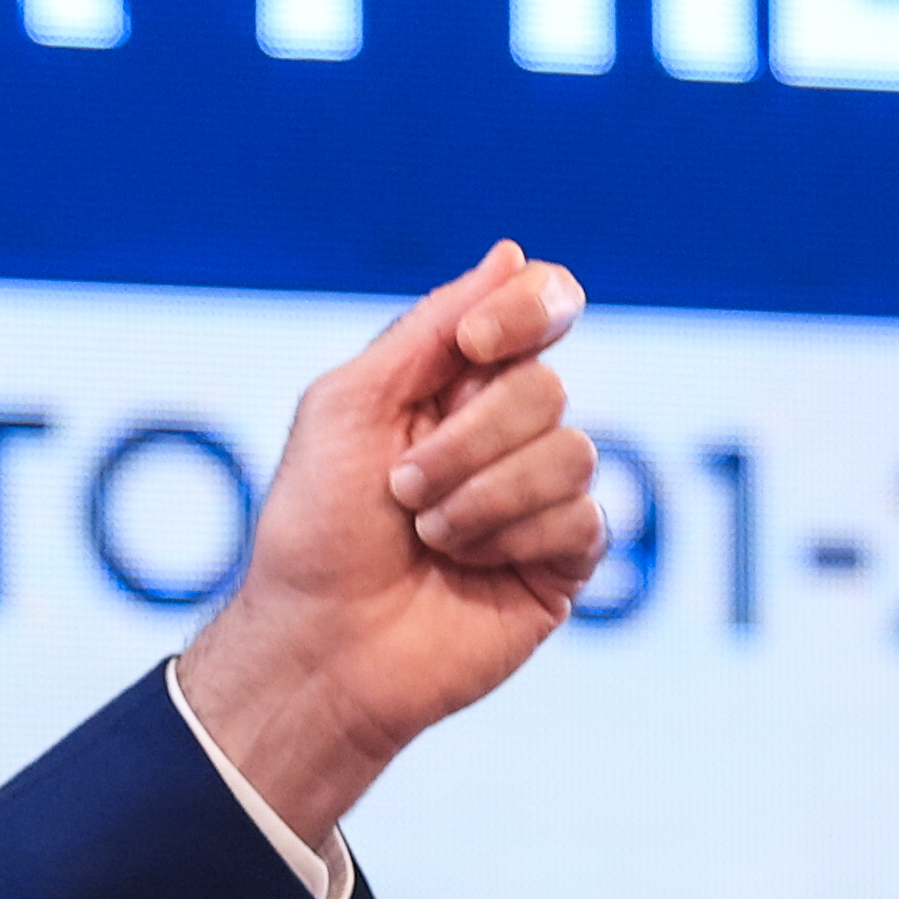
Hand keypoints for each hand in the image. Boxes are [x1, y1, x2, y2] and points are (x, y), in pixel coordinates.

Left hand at [177, 242, 603, 842]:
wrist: (320, 642)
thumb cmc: (316, 528)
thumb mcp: (350, 406)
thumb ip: (429, 330)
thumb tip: (509, 255)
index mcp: (454, 382)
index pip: (538, 308)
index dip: (526, 310)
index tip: (472, 346)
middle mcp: (505, 430)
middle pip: (545, 385)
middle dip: (466, 440)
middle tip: (402, 488)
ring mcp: (539, 494)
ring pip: (571, 452)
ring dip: (480, 496)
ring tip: (426, 535)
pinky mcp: (563, 559)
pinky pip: (581, 517)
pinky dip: (510, 539)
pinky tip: (468, 567)